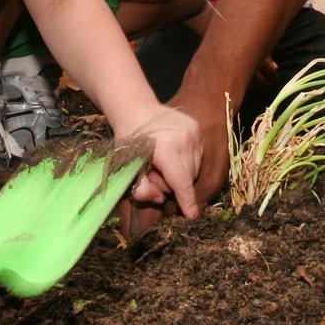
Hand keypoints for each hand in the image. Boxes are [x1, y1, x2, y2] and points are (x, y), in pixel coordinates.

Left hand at [104, 103, 202, 219]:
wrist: (135, 108)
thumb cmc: (128, 140)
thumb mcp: (126, 167)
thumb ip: (141, 189)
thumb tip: (160, 199)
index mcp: (166, 148)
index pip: (181, 182)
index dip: (186, 201)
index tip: (192, 216)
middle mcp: (184, 139)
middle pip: (187, 177)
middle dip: (172, 182)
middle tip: (153, 171)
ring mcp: (193, 132)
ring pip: (194, 168)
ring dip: (180, 172)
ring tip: (161, 160)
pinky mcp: (196, 128)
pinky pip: (197, 156)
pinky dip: (186, 160)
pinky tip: (171, 152)